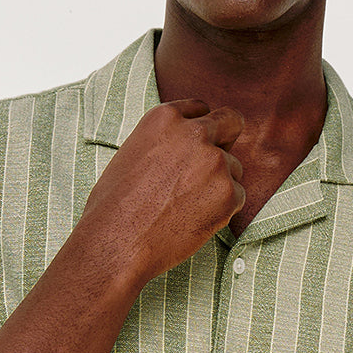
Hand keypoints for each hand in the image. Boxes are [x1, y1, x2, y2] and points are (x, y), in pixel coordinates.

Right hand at [80, 99, 245, 283]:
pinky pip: (238, 197)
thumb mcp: (132, 153)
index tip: (197, 145)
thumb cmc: (114, 206)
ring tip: (186, 207)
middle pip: (232, 122)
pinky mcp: (229, 193)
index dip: (201, 129)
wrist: (116, 243)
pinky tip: (194, 220)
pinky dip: (223, 210)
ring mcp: (215, 162)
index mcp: (165, 118)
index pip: (201, 109)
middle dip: (227, 140)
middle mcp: (194, 133)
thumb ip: (165, 141)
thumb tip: (184, 147)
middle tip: (213, 166)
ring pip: (234, 167)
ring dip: (219, 184)